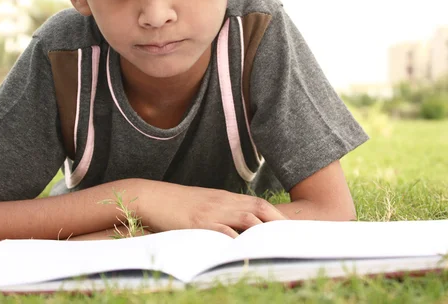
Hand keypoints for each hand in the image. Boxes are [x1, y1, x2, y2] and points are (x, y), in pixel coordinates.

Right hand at [138, 181, 287, 237]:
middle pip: (259, 208)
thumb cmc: (176, 204)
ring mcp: (212, 211)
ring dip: (265, 231)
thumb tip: (235, 227)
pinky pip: (222, 230)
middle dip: (280, 223)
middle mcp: (223, 202)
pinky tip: (247, 251)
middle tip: (295, 238)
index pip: (259, 203)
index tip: (292, 228)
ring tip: (280, 244)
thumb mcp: (203, 204)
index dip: (278, 215)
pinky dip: (237, 241)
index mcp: (225, 198)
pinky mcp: (198, 222)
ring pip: (247, 217)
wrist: (152, 196)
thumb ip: (221, 211)